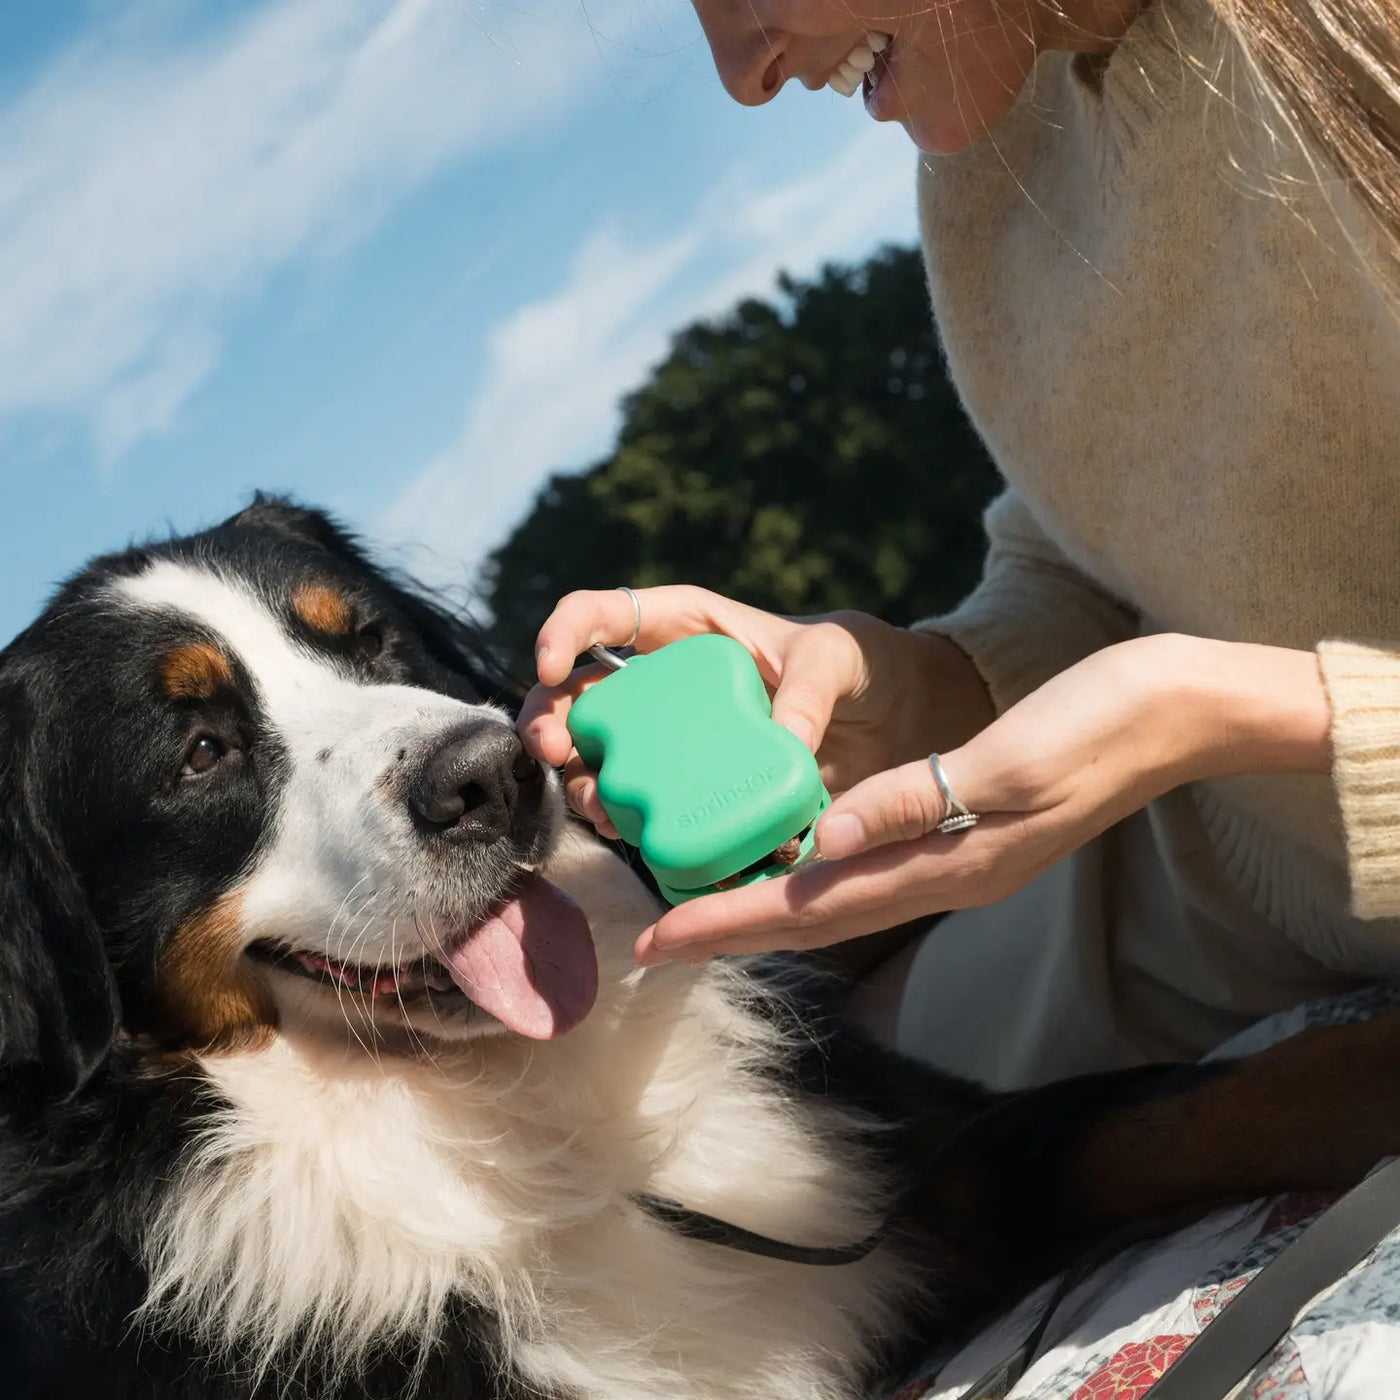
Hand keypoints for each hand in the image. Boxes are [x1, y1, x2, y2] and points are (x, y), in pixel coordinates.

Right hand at [518, 585, 992, 837]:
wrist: (901, 727)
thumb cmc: (865, 666)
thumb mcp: (842, 657)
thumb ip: (812, 685)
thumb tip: (784, 742)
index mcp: (686, 630)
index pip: (603, 614)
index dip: (564, 631)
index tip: (552, 665)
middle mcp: (666, 685)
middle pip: (581, 694)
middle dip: (552, 719)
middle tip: (552, 749)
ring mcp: (675, 742)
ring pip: (600, 757)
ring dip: (581, 780)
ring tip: (597, 803)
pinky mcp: (695, 791)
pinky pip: (645, 806)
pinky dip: (628, 822)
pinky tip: (631, 834)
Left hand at [632, 634, 1331, 963]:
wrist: (1174, 712)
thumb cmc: (1099, 723)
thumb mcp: (1009, 760)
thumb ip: (915, 801)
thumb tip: (824, 842)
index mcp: (948, 861)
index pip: (814, 905)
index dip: (730, 924)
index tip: (658, 942)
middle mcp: (943, 872)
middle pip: (815, 916)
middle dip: (731, 930)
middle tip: (653, 943)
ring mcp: (957, 858)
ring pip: (838, 897)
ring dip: (766, 908)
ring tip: (700, 909)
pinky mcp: (965, 831)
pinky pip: (868, 868)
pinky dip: (814, 874)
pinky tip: (790, 861)